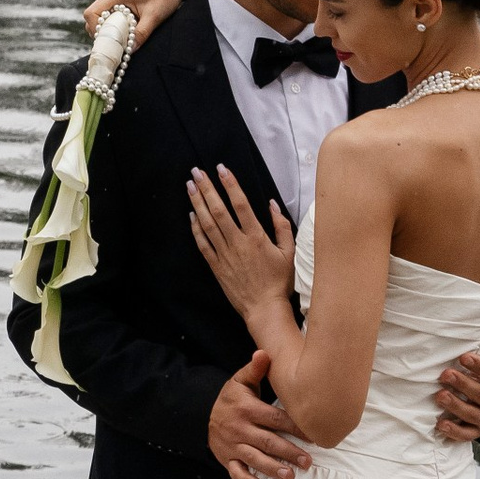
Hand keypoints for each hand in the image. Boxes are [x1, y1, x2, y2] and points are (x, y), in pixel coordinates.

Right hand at [81, 0, 211, 35]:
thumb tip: (129, 51)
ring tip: (125, 39)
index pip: (91, 14)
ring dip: (109, 31)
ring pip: (100, 19)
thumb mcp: (155, 16)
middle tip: (117, 45)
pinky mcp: (120, 2)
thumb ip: (141, 33)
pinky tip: (128, 33)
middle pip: (93, 18)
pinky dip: (115, 28)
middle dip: (102, 34)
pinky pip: (109, 17)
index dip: (95, 31)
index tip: (109, 42)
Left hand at [187, 163, 297, 333]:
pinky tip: (191, 215)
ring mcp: (225, 255)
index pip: (240, 204)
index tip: (222, 169)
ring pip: (207, 224)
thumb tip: (272, 204)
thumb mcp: (289, 252)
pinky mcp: (217, 266)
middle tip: (197, 171)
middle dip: (207, 189)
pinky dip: (196, 229)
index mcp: (256, 237)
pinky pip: (203, 244)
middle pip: (219, 210)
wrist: (264, 308)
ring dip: (197, 204)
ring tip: (190, 186)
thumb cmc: (279, 281)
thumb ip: (281, 226)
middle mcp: (238, 243)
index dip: (230, 185)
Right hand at [209, 349, 309, 478]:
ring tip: (290, 476)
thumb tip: (264, 353)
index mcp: (247, 409)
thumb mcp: (240, 381)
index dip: (295, 427)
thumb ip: (255, 369)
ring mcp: (232, 445)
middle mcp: (239, 428)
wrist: (202, 414)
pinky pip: (236, 473)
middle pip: (267, 442)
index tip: (314, 435)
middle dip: (289, 452)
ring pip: (254, 459)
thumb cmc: (231, 398)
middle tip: (308, 462)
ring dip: (272, 469)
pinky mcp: (226, 459)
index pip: (275, 419)